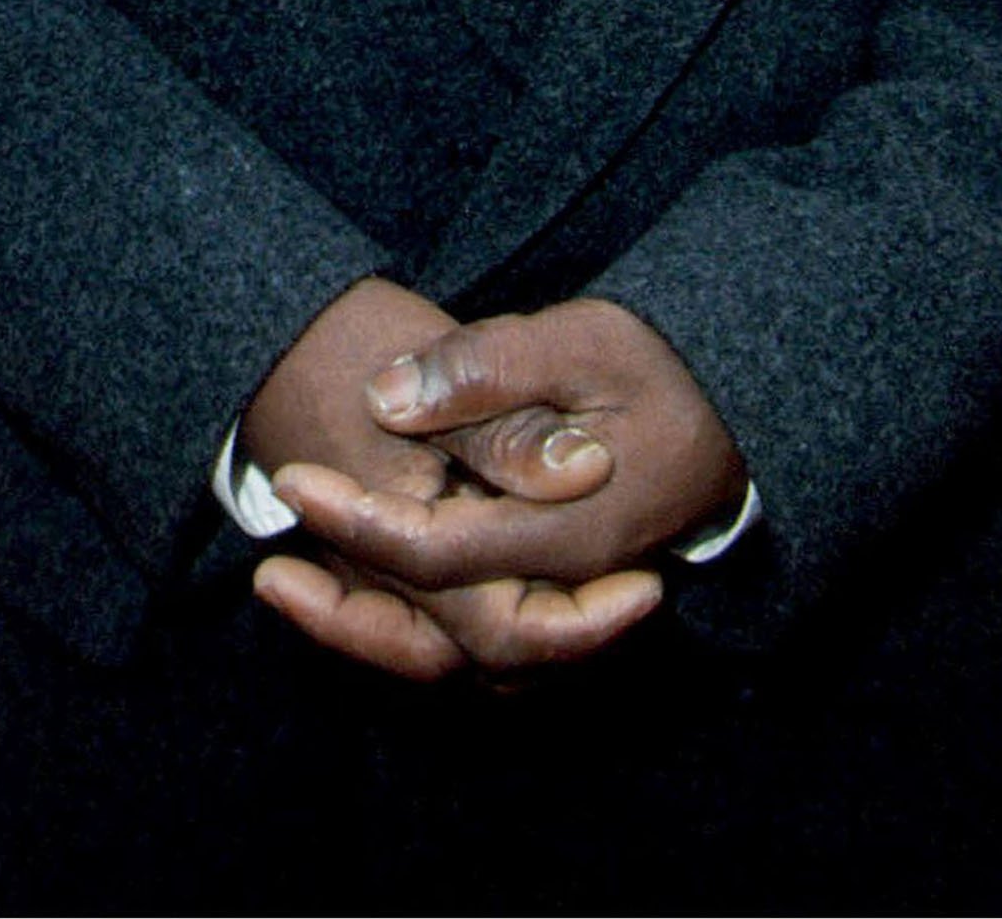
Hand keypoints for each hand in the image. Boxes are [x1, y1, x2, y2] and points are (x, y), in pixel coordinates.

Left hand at [243, 278, 652, 680]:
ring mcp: (559, 605)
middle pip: (441, 639)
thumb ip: (490, 372)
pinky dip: (405, 625)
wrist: (730, 410)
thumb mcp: (584, 341)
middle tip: (271, 570)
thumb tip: (391, 400)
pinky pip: (469, 642)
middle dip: (347, 613)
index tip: (296, 481)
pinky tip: (346, 582)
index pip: (442, 554)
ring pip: (454, 660)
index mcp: (569, 533)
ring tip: (286, 587)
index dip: (360, 523)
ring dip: (368, 633)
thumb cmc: (663, 368)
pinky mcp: (547, 597)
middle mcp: (562, 590)